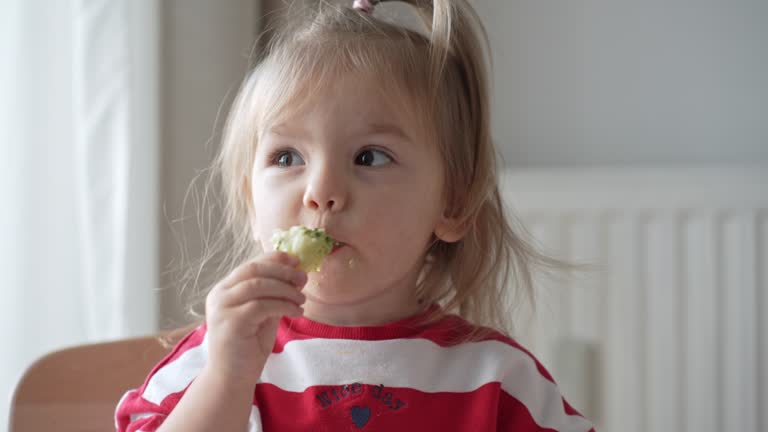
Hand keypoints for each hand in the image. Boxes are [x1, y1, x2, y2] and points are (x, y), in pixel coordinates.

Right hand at [203, 251, 306, 383]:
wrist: (232, 377)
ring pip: (258, 285)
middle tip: (303, 279)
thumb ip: (274, 294)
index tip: (296, 261)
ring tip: (301, 300)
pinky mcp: (231, 322)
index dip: (275, 259)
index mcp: (225, 289)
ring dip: (285, 289)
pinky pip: (262, 305)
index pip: (251, 264)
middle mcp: (219, 294)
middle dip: (282, 271)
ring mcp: (222, 308)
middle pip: (254, 270)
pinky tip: (296, 312)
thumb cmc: (248, 345)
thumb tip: (296, 273)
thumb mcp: (264, 313)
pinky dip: (283, 305)